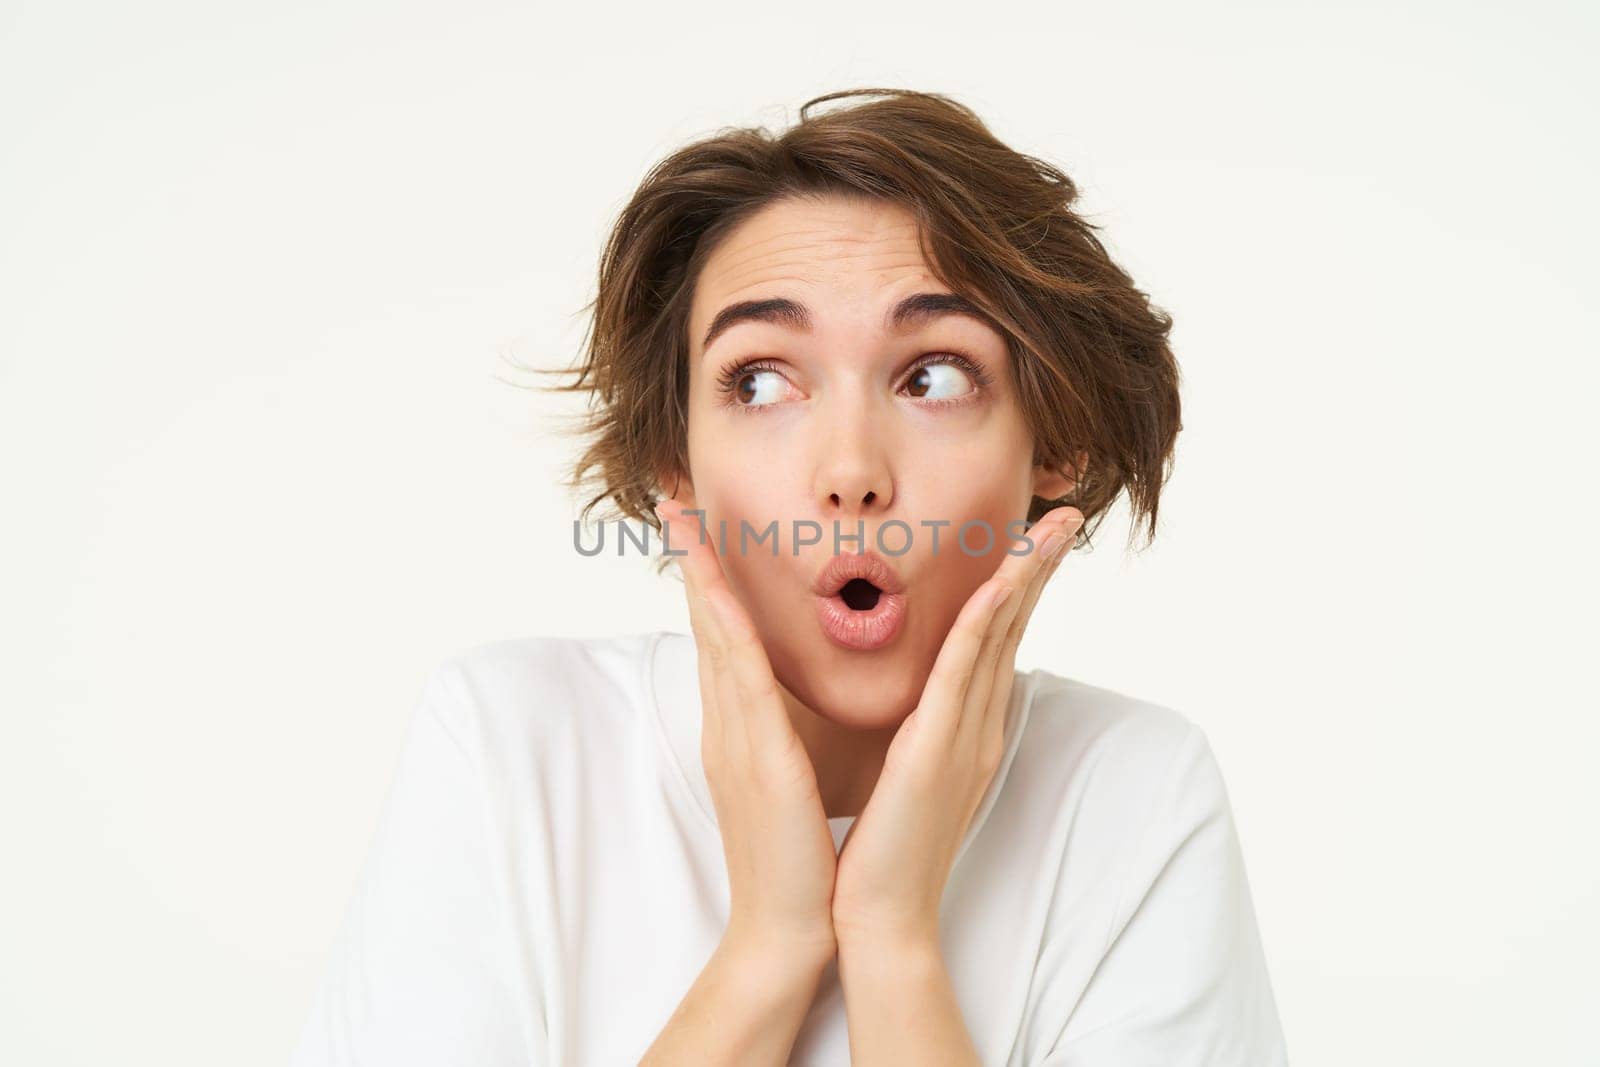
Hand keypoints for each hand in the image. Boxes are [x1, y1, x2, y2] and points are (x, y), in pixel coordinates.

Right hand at [655, 498, 840, 963]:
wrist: (788, 929)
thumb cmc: (798, 856)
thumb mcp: (788, 777)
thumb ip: (781, 730)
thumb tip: (789, 693)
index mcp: (740, 724)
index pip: (721, 631)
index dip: (707, 573)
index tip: (699, 521)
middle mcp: (727, 721)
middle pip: (703, 620)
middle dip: (690, 554)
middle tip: (673, 494)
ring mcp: (733, 736)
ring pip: (714, 635)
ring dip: (699, 571)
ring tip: (683, 516)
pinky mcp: (755, 757)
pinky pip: (738, 678)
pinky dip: (723, 626)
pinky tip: (715, 587)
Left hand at [829, 505, 1084, 948]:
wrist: (876, 917)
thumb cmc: (881, 847)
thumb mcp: (906, 771)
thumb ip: (922, 727)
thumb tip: (922, 695)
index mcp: (967, 728)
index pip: (997, 640)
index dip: (1018, 584)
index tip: (1031, 536)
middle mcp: (978, 726)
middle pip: (1015, 628)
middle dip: (1040, 567)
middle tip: (1067, 515)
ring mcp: (965, 737)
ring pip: (1000, 638)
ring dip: (1028, 577)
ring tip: (1054, 527)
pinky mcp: (939, 750)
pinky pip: (966, 673)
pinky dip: (987, 623)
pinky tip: (1001, 583)